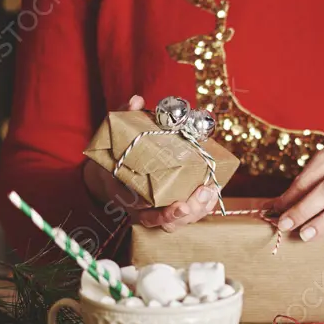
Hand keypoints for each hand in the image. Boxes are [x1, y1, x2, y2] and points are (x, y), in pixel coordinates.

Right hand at [83, 95, 220, 231]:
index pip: (148, 216)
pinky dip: (204, 204)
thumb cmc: (115, 155)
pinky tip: (214, 189)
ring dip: (201, 208)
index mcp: (129, 199)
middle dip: (190, 211)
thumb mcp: (115, 137)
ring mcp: (160, 209)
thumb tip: (137, 100)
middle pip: (171, 222)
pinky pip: (191, 212)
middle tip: (203, 191)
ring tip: (211, 189)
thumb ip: (125, 119)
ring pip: (183, 220)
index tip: (180, 206)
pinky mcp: (173, 203)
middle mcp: (145, 210)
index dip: (165, 215)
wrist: (109, 172)